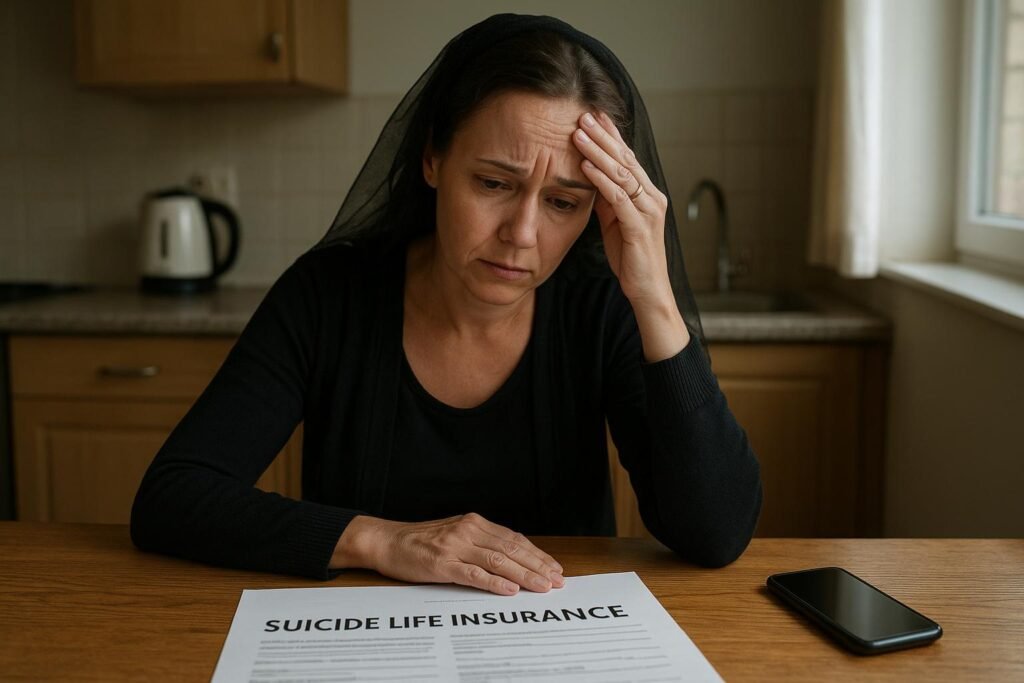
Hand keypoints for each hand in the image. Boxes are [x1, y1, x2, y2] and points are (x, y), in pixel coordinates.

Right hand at [331, 513, 564, 595]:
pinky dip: (494, 582)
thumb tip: (512, 555)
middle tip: (557, 580)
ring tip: (542, 586)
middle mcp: (468, 531)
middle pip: (511, 549)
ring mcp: (455, 547)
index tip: (554, 567)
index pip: (514, 539)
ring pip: (498, 561)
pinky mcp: (442, 564)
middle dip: (537, 566)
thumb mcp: (455, 534)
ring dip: (524, 575)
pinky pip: (473, 574)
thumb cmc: (421, 541)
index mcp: (474, 523)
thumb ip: (481, 542)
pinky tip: (509, 589)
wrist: (386, 541)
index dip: (537, 554)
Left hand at [573, 111, 672, 309]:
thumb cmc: (630, 257)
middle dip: (604, 136)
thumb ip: (607, 199)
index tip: (595, 116)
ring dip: (599, 151)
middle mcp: (652, 198)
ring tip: (579, 133)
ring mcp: (648, 211)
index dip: (612, 136)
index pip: (628, 158)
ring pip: (622, 174)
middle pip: (626, 159)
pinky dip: (601, 179)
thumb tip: (590, 175)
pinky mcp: (639, 227)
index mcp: (647, 195)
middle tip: (584, 115)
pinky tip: (586, 165)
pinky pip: (618, 197)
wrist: (647, 290)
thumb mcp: (614, 222)